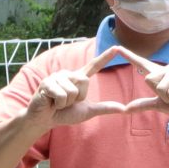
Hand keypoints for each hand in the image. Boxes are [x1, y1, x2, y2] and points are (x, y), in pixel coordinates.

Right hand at [27, 59, 159, 126]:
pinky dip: (59, 103)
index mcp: (78, 78)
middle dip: (78, 97)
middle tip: (67, 102)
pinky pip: (61, 95)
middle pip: (84, 81)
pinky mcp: (46, 83)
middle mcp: (68, 74)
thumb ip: (104, 108)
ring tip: (58, 102)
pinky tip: (51, 102)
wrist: (45, 120)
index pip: (94, 66)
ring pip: (72, 90)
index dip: (105, 57)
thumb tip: (124, 108)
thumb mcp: (88, 111)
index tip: (117, 47)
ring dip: (67, 102)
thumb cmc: (65, 114)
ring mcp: (56, 77)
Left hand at [117, 50, 168, 118]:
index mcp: (159, 75)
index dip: (129, 56)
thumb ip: (144, 104)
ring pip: (160, 87)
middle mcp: (166, 69)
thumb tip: (125, 109)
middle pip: (149, 80)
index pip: (141, 64)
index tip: (116, 48)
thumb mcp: (161, 104)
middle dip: (160, 94)